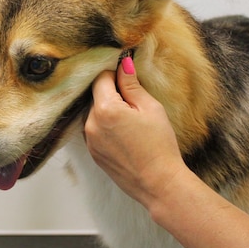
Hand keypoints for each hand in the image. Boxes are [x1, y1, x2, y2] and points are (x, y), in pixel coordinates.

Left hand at [84, 56, 186, 206]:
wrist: (158, 183)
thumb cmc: (159, 145)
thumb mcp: (150, 108)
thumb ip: (132, 84)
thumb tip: (123, 63)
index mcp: (105, 109)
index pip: (101, 78)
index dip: (116, 75)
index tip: (128, 79)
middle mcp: (90, 123)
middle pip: (96, 95)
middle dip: (112, 94)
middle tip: (134, 105)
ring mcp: (89, 140)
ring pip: (94, 112)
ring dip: (107, 110)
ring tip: (130, 123)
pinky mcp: (92, 153)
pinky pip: (94, 130)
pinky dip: (105, 126)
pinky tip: (124, 135)